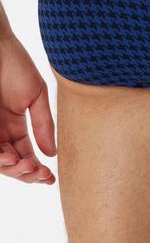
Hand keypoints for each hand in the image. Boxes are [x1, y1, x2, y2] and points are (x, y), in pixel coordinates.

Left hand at [0, 33, 56, 183]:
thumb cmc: (16, 64)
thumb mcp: (36, 95)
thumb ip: (43, 124)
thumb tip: (52, 152)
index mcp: (16, 125)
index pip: (26, 155)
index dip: (37, 170)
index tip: (50, 178)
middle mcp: (0, 131)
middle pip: (12, 164)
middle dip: (26, 174)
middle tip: (38, 172)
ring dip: (13, 170)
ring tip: (24, 165)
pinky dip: (0, 159)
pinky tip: (10, 157)